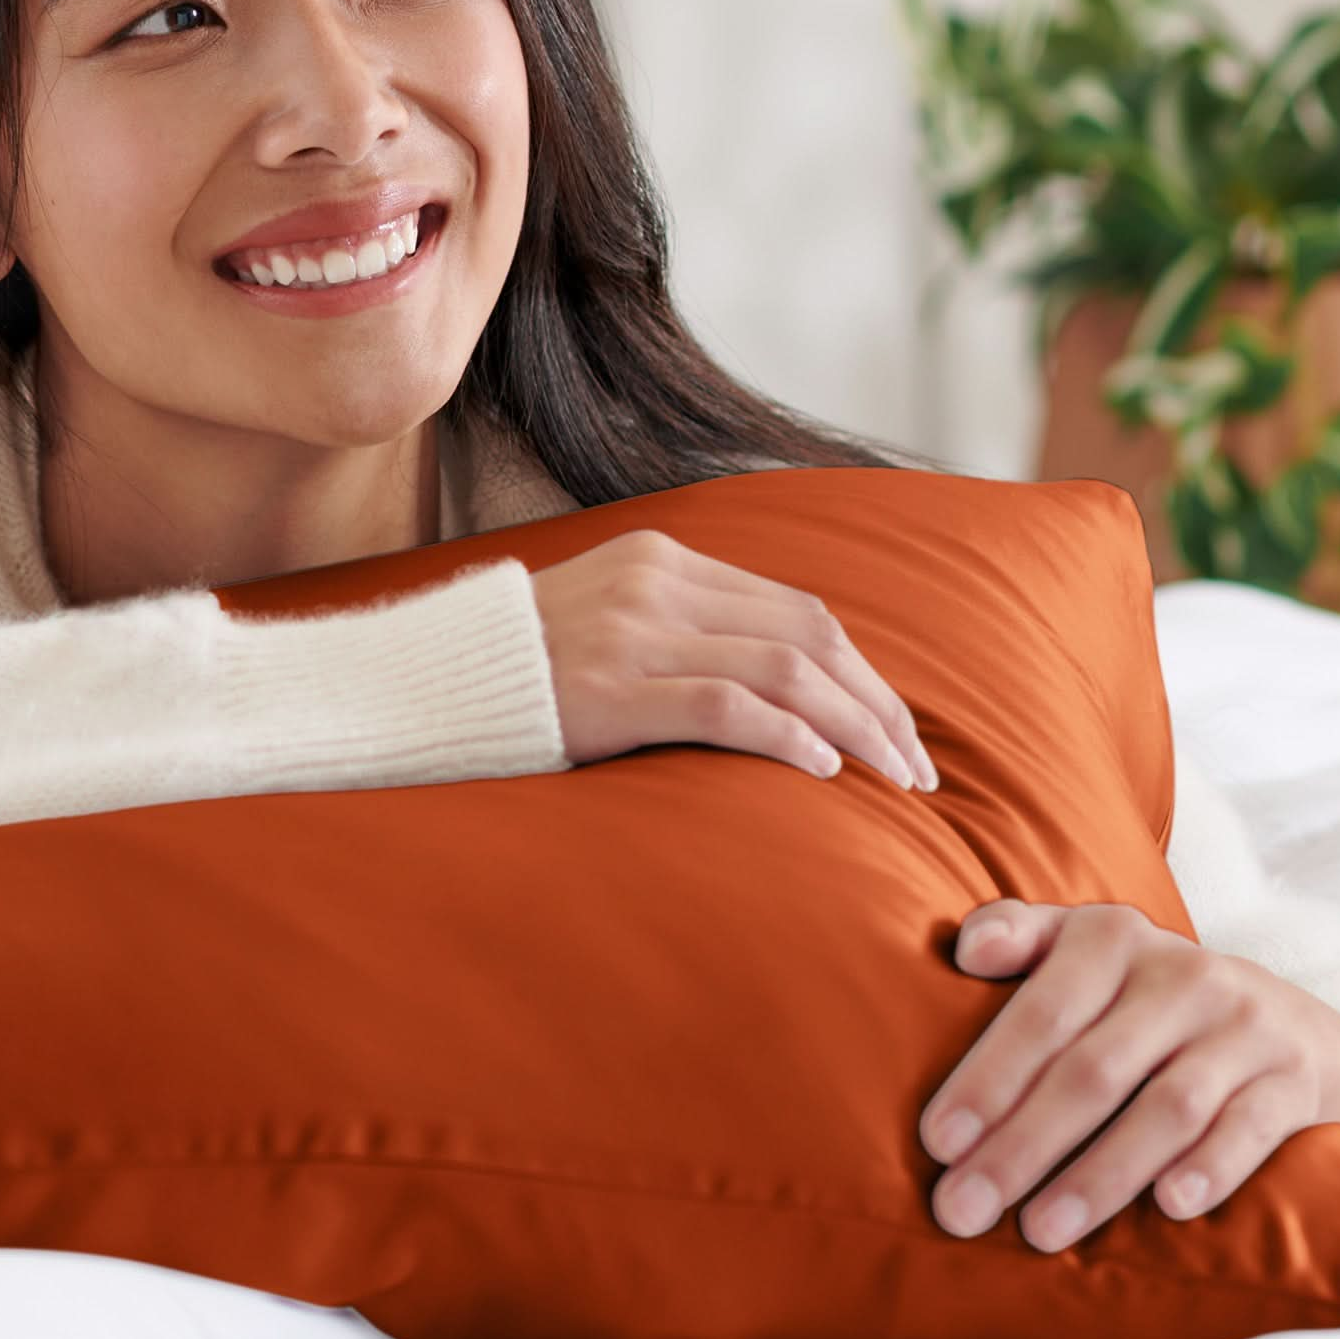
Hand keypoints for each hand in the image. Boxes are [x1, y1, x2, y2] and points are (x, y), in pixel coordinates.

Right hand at [527, 528, 934, 789]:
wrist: (422, 682)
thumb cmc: (521, 672)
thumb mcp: (607, 622)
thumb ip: (682, 630)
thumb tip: (777, 681)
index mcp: (662, 560)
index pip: (798, 608)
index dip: (863, 671)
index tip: (897, 727)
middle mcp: (654, 585)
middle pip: (808, 636)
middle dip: (877, 704)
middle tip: (917, 769)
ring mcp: (631, 634)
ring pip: (783, 669)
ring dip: (855, 727)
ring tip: (892, 779)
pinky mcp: (609, 690)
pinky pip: (726, 706)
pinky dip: (788, 737)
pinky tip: (823, 772)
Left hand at [919, 898, 1339, 1251]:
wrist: (1287, 1020)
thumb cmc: (1142, 993)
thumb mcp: (1083, 946)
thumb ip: (1018, 935)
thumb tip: (967, 949)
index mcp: (1111, 937)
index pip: (1041, 1014)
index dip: (987, 1079)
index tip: (937, 1144)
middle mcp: (1181, 976)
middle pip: (1092, 1072)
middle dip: (1021, 1147)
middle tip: (963, 1210)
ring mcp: (1244, 1029)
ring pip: (1166, 1110)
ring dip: (1099, 1176)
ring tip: (1039, 1231)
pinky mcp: (1293, 1081)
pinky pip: (1249, 1128)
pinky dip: (1209, 1167)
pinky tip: (1168, 1208)